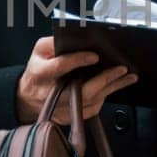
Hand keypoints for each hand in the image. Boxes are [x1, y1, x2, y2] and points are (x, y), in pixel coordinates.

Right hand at [15, 37, 137, 122]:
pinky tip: (114, 86)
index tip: (95, 56)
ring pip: (92, 101)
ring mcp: (62, 108)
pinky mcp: (70, 117)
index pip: (60, 66)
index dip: (77, 61)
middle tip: (121, 69)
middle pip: (82, 90)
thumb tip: (75, 38)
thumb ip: (53, 42)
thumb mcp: (39, 51)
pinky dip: (105, 96)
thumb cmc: (37, 70)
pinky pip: (92, 109)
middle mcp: (52, 94)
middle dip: (105, 79)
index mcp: (41, 73)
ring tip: (128, 76)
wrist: (28, 98)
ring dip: (112, 88)